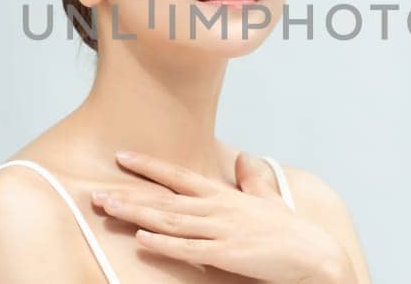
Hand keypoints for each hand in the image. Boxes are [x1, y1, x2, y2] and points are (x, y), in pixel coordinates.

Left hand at [91, 150, 354, 283]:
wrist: (313, 255)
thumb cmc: (290, 231)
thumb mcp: (268, 199)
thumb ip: (251, 180)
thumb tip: (242, 159)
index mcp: (224, 196)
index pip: (179, 177)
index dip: (150, 166)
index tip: (122, 157)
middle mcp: (218, 208)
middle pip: (164, 200)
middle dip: (129, 195)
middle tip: (96, 192)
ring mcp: (221, 230)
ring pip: (170, 221)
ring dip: (136, 215)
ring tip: (108, 208)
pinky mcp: (227, 253)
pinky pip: (189, 248)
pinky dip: (164, 244)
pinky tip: (141, 239)